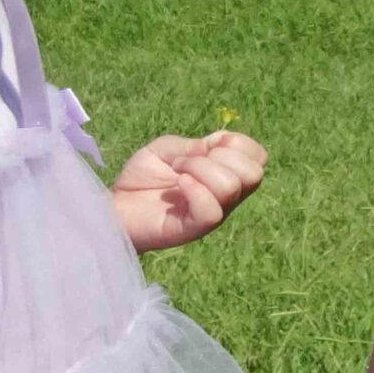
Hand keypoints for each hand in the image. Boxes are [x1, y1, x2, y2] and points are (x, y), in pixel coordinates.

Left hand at [110, 131, 267, 252]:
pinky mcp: (193, 230)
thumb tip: (218, 144)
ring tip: (177, 173)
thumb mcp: (167, 149)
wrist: (114, 206)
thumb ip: (194, 145)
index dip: (238, 142)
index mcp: (227, 175)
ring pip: (232, 187)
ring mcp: (214, 215)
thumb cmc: (142, 179)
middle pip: (255, 173)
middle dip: (221, 156)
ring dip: (200, 169)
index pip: (259, 157)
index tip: (207, 145)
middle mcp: (228, 197)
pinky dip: (194, 189)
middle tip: (189, 161)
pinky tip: (177, 186)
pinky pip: (211, 211)